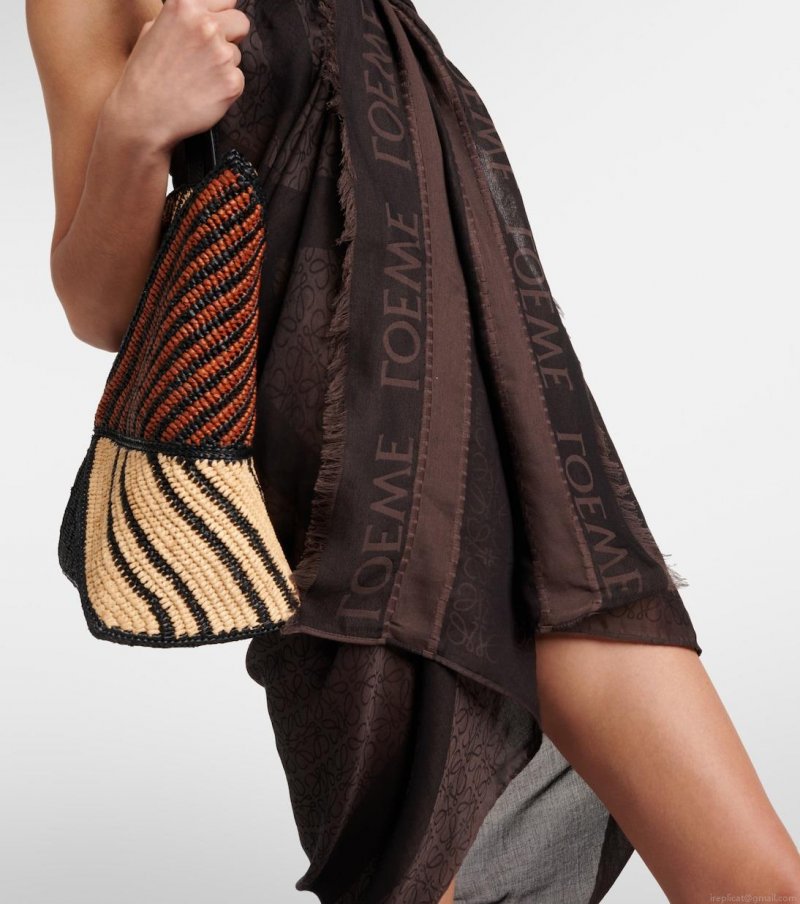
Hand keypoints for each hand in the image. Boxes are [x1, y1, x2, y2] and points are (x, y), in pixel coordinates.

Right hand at [107, 0, 250, 152]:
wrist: (144, 115)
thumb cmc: (145, 76)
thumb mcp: (153, 29)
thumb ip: (182, 18)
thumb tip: (201, 13)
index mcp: (185, 6)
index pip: (225, 0)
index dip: (221, 15)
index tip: (217, 25)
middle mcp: (206, 26)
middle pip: (241, 23)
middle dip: (230, 36)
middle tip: (211, 54)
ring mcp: (222, 54)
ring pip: (237, 54)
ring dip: (223, 65)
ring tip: (198, 78)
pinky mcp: (232, 82)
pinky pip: (238, 79)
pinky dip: (225, 87)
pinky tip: (204, 92)